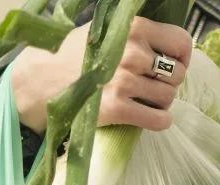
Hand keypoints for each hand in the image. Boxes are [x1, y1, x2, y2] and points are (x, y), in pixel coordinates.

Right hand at [12, 18, 192, 132]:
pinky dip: (159, 121)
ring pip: (169, 98)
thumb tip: (170, 46)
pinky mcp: (118, 109)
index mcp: (133, 28)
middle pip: (177, 74)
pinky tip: (146, 116)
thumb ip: (136, 34)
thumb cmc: (72, 55)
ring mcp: (125, 82)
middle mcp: (132, 53)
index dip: (181, 56)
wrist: (38, 81)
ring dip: (161, 102)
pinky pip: (159, 120)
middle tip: (151, 84)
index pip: (181, 42)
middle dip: (168, 82)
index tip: (172, 63)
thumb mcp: (104, 31)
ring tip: (143, 99)